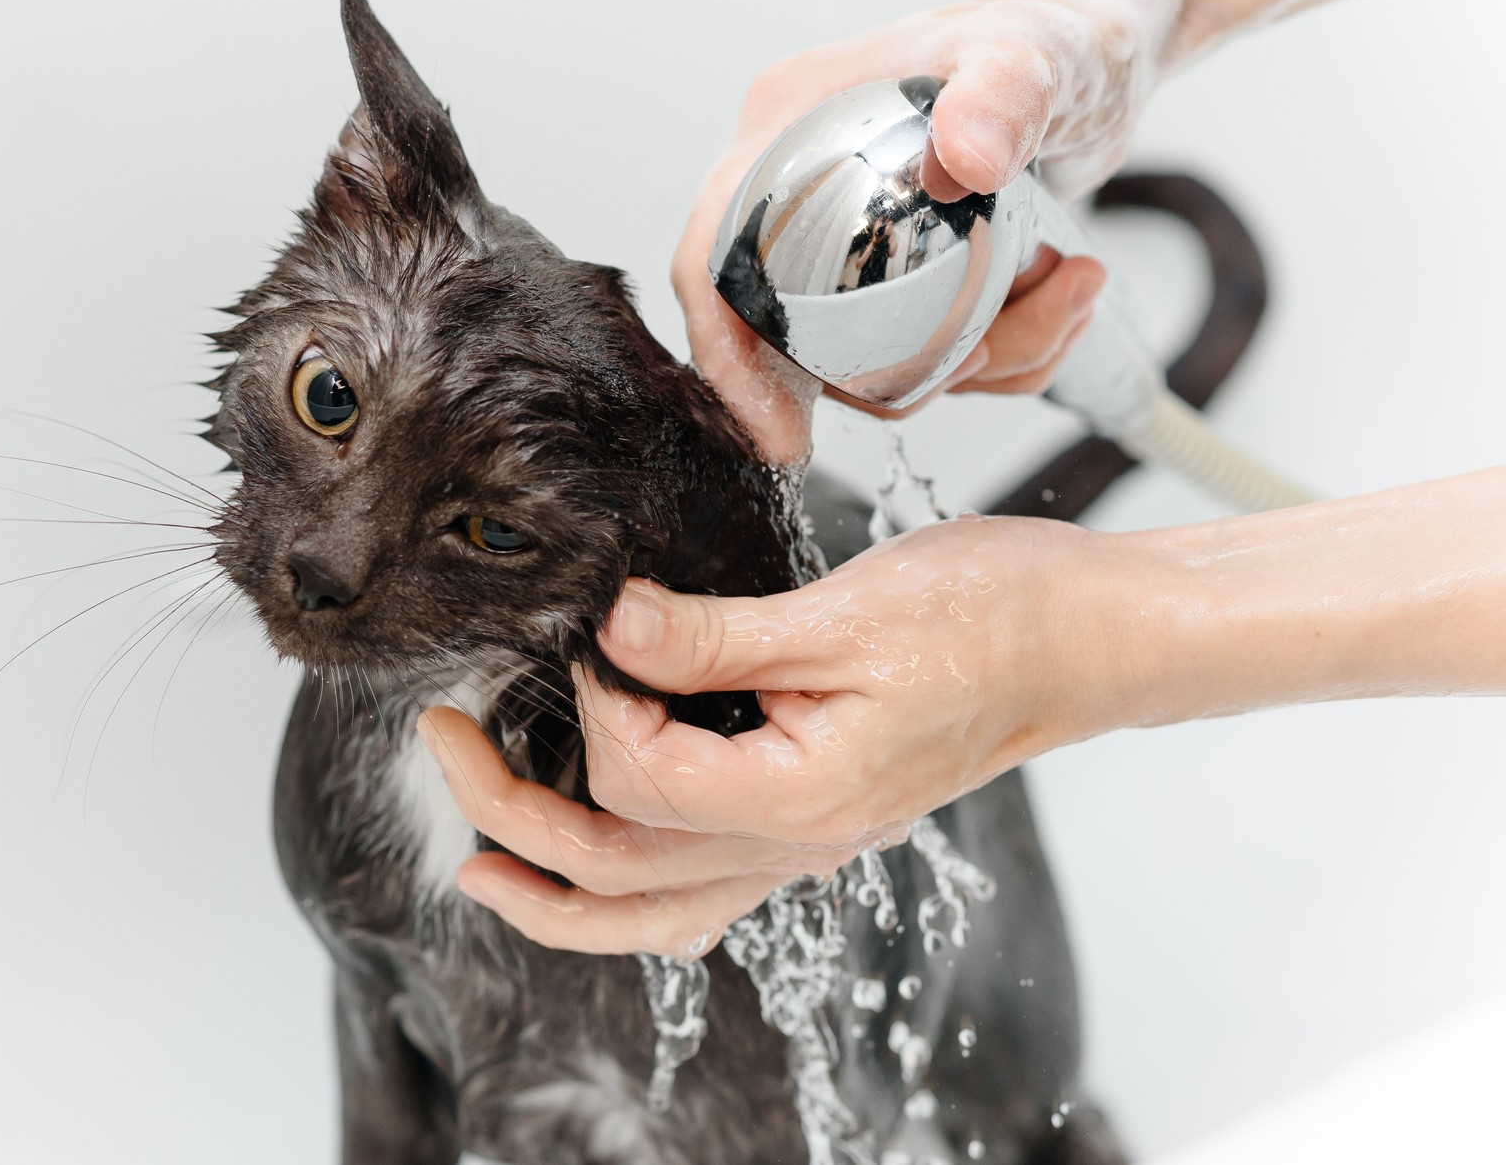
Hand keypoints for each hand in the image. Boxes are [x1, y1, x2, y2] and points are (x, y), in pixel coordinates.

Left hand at [419, 513, 1118, 956]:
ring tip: (478, 866)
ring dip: (556, 895)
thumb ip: (713, 635)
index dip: (590, 702)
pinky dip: (633, 897)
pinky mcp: (815, 820)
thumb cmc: (990, 616)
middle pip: (615, 865)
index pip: (637, 777)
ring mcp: (806, 844)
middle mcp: (796, 843)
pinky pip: (705, 894)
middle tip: (439, 735)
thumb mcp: (843, 611)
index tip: (585, 633)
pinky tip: (597, 872)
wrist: (1088, 639)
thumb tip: (612, 629)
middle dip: (509, 806)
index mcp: (797, 798)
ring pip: (654, 914)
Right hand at [676, 0, 1158, 463]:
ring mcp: (851, 242)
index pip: (713, 256)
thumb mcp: (1033, 56)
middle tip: (993, 351)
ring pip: (876, 359)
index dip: (727, 351)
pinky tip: (1063, 296)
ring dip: (981, 358)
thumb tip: (967, 157)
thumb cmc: (1055, 36)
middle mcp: (801, 191)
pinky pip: (931, 354)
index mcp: (785, 128)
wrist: (1103, 59)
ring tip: (1064, 292)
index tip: (778, 428)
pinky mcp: (906, 279)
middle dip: (898, 370)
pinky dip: (1007, 351)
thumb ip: (1001, 94)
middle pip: (796, 336)